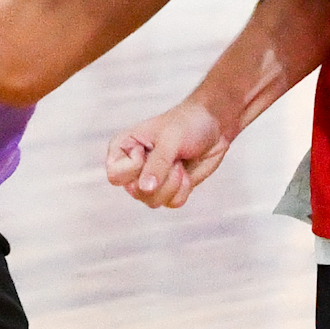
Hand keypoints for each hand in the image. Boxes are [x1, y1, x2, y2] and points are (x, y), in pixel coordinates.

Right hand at [104, 98, 230, 208]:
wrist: (214, 125)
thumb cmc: (187, 124)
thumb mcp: (170, 140)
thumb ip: (157, 165)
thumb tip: (145, 189)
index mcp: (122, 149)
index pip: (115, 176)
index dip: (135, 169)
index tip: (150, 148)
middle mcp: (132, 168)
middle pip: (136, 192)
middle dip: (161, 178)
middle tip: (173, 158)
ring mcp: (149, 181)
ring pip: (153, 201)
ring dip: (174, 184)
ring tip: (179, 163)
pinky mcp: (168, 190)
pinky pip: (171, 203)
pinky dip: (184, 190)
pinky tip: (186, 173)